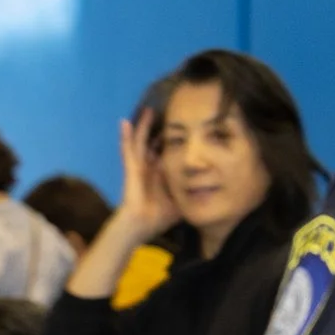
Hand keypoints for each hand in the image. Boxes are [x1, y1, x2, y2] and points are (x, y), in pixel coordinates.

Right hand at [111, 110, 180, 242]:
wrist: (142, 225)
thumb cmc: (160, 216)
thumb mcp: (182, 198)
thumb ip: (191, 191)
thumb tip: (209, 187)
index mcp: (160, 173)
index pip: (166, 152)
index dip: (172, 140)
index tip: (183, 126)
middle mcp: (149, 166)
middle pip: (152, 142)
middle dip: (158, 128)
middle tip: (166, 111)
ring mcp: (139, 166)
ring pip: (140, 141)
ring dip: (143, 126)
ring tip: (147, 109)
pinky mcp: (132, 168)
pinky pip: (128, 149)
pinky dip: (125, 136)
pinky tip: (124, 122)